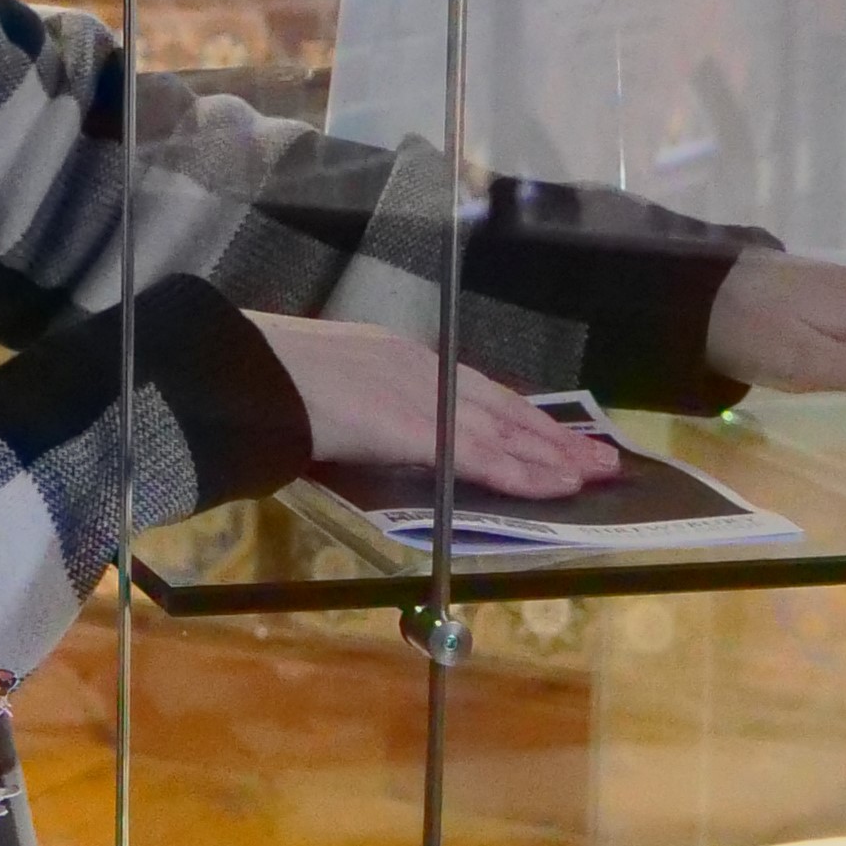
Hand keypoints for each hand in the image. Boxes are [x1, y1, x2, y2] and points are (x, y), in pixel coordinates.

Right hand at [247, 313, 622, 499]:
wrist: (245, 374)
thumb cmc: (266, 381)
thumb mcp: (323, 384)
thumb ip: (354, 408)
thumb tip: (362, 434)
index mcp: (398, 357)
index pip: (474, 390)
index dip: (518, 415)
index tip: (551, 432)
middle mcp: (422, 371)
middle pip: (504, 408)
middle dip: (553, 435)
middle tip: (600, 456)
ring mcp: (424, 398)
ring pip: (506, 433)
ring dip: (554, 457)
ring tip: (596, 473)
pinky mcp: (421, 430)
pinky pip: (484, 458)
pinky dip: (524, 474)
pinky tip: (556, 487)